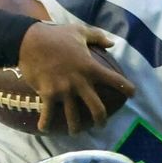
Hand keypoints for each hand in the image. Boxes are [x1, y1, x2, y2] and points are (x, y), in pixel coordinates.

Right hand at [17, 23, 135, 133]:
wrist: (29, 41)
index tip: (133, 94)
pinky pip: (48, 114)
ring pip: (73, 117)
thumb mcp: (79, 31)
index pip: (114, 80)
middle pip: (97, 109)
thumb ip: (97, 37)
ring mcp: (63, 90)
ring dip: (74, 128)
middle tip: (101, 125)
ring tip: (74, 132)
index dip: (126, 88)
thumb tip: (112, 43)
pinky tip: (44, 130)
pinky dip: (45, 124)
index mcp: (90, 67)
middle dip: (101, 120)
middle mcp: (79, 82)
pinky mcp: (47, 94)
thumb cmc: (55, 35)